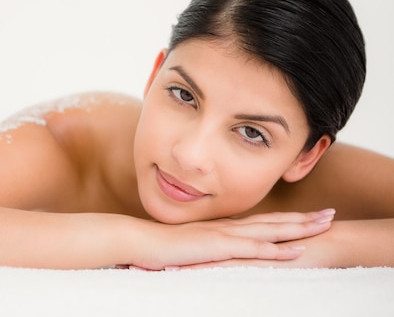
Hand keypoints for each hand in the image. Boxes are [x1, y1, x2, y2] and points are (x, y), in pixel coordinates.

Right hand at [124, 209, 335, 270]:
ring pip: (268, 231)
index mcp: (222, 228)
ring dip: (297, 229)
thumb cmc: (159, 246)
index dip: (285, 219)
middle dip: (301, 219)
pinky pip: (252, 249)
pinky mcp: (217, 248)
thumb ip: (204, 247)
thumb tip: (212, 253)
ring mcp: (223, 236)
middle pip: (272, 222)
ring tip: (323, 226)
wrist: (139, 240)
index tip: (307, 216)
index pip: (260, 222)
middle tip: (329, 215)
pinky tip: (294, 251)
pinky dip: (276, 250)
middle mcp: (227, 228)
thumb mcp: (189, 247)